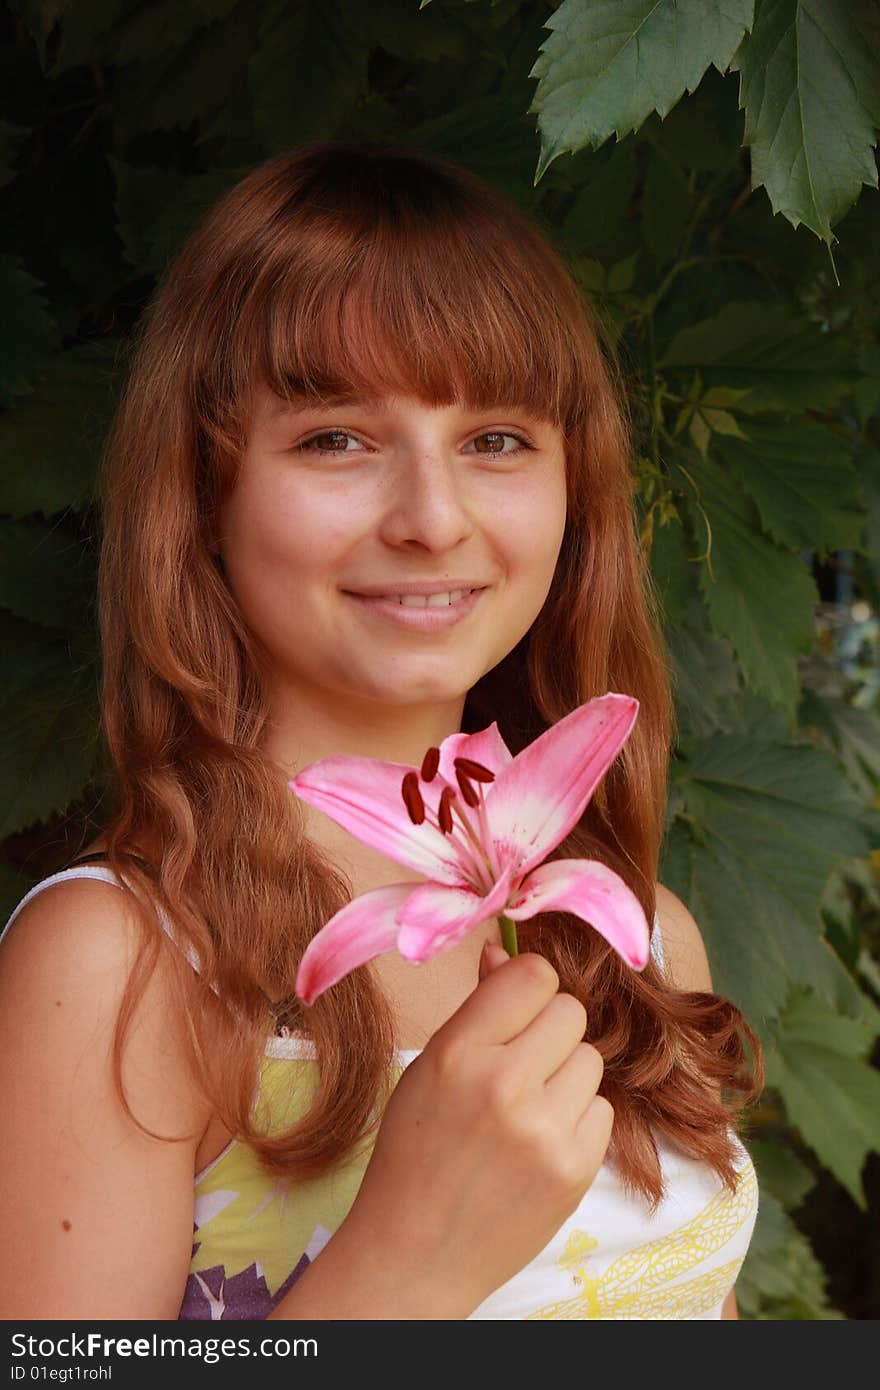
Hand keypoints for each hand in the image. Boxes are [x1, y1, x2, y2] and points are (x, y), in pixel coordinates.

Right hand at [339, 944, 612, 1317]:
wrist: (416, 1253)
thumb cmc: (415, 1151)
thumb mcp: (428, 1068)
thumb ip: (476, 1009)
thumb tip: (505, 951)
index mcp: (459, 1053)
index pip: (532, 976)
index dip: (526, 988)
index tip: (515, 1009)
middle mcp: (504, 1085)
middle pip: (570, 1012)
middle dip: (548, 1032)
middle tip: (518, 1065)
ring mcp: (545, 1131)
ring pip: (590, 1059)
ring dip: (565, 1076)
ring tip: (526, 1109)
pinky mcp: (575, 1169)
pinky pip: (602, 1109)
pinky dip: (577, 1120)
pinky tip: (540, 1142)